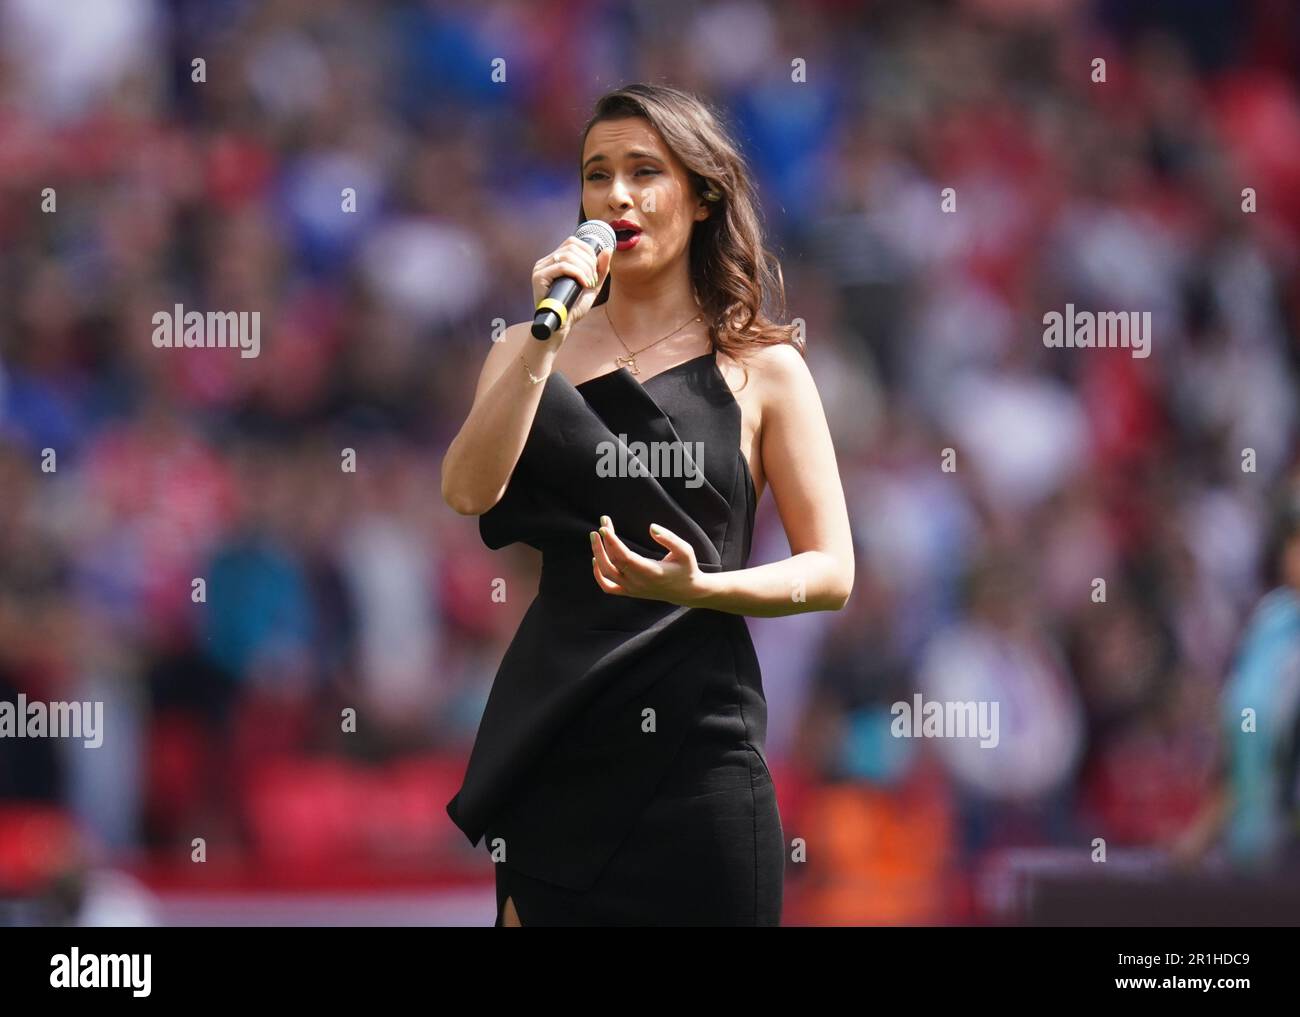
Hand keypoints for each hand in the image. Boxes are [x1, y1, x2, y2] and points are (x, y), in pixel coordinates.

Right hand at [531, 235, 612, 341]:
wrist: (560, 327)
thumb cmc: (574, 308)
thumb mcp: (592, 286)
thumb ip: (600, 269)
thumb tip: (608, 249)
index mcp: (555, 260)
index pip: (572, 242)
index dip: (589, 252)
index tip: (595, 271)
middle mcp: (546, 261)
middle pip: (572, 246)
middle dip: (589, 262)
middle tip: (593, 280)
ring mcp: (540, 268)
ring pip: (568, 255)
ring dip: (585, 269)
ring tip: (589, 284)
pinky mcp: (538, 277)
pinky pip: (562, 266)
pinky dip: (578, 273)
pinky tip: (584, 285)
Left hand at [590, 515, 707, 606]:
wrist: (687, 592)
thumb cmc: (686, 568)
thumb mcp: (685, 551)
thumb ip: (669, 538)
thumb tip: (651, 527)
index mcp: (650, 572)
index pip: (624, 557)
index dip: (612, 542)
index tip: (604, 527)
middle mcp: (638, 582)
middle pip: (612, 562)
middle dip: (604, 541)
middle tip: (602, 523)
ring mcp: (632, 589)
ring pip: (606, 573)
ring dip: (598, 554)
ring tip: (595, 536)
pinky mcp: (629, 592)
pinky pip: (607, 587)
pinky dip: (598, 575)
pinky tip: (596, 559)